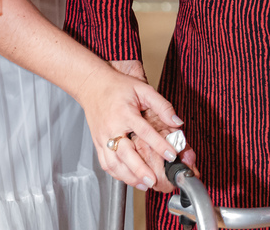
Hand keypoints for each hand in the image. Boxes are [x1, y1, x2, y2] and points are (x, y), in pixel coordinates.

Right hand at [76, 60, 187, 191]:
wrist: (92, 85)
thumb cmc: (118, 87)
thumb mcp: (143, 89)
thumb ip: (162, 105)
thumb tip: (177, 121)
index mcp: (125, 113)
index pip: (144, 132)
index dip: (159, 144)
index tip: (171, 155)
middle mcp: (112, 127)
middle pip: (125, 153)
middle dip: (139, 169)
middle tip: (153, 180)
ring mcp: (102, 137)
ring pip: (113, 162)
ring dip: (128, 176)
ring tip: (143, 184)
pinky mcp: (97, 143)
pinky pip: (105, 163)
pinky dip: (116, 174)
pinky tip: (128, 178)